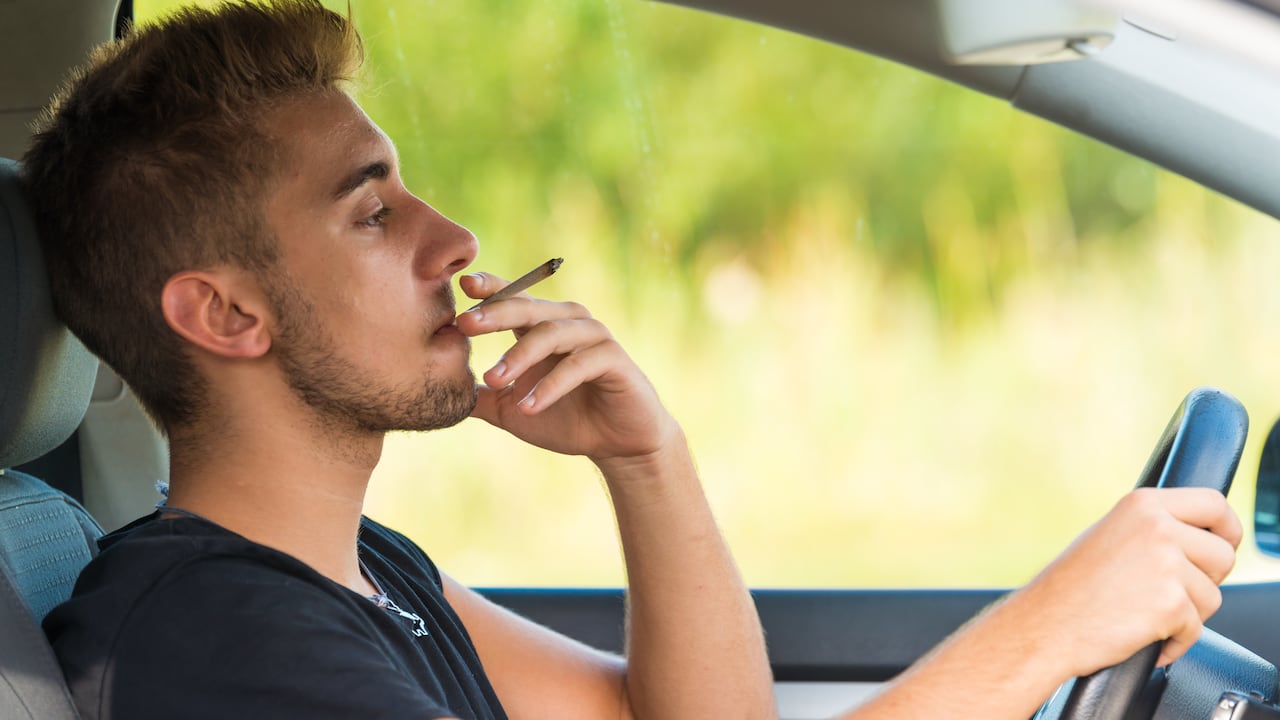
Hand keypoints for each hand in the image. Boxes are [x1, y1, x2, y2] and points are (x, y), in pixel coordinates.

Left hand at [454, 272, 681, 464]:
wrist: (617, 444)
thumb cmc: (567, 419)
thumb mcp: (512, 410)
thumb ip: (481, 397)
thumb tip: (436, 393)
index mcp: (542, 326)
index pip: (512, 297)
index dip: (489, 288)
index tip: (460, 287)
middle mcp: (567, 322)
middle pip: (527, 307)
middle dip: (494, 313)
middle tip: (464, 324)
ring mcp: (593, 337)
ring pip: (550, 333)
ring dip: (520, 355)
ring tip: (494, 379)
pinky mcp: (613, 359)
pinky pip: (578, 365)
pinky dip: (550, 385)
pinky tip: (528, 406)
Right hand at [1012, 487, 1240, 676]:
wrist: (1044, 624)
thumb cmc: (1070, 587)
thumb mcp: (1111, 534)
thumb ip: (1155, 527)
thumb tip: (1201, 536)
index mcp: (1142, 505)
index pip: (1214, 504)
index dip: (1226, 528)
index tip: (1221, 544)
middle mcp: (1157, 528)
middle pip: (1223, 555)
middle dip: (1205, 580)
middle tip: (1167, 591)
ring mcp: (1166, 565)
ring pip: (1213, 596)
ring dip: (1187, 613)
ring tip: (1145, 613)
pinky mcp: (1171, 604)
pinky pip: (1196, 629)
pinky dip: (1174, 641)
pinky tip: (1142, 634)